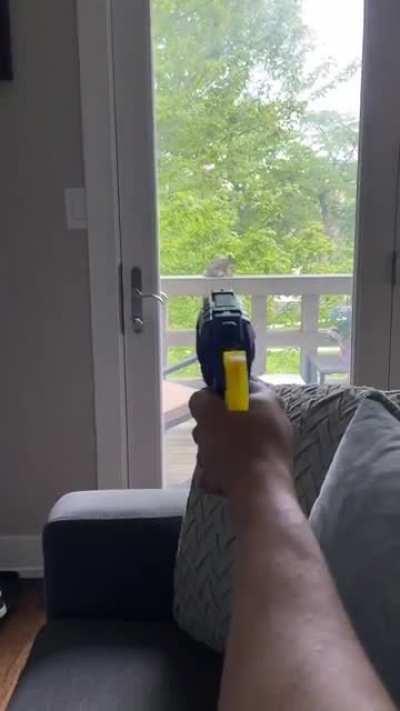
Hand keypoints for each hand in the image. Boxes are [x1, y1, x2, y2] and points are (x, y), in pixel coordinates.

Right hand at [190, 380, 293, 498]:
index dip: (217, 392)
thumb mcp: (210, 413)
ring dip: (210, 456)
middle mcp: (271, 422)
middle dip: (209, 432)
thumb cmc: (236, 447)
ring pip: (226, 446)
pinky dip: (221, 474)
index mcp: (266, 400)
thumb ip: (202, 400)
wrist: (259, 495)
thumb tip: (204, 402)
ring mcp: (270, 450)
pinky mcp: (264, 473)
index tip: (204, 407)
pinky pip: (234, 468)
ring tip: (211, 466)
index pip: (238, 384)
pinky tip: (218, 482)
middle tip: (205, 439)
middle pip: (228, 419)